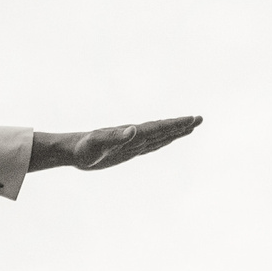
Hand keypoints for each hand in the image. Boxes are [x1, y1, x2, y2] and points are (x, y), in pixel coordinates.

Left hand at [31, 115, 201, 172]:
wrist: (71, 150)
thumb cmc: (83, 148)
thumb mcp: (98, 144)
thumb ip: (116, 137)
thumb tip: (135, 130)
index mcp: (131, 134)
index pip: (158, 128)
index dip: (175, 125)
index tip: (192, 119)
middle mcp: (134, 136)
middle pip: (162, 130)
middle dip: (181, 125)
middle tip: (200, 119)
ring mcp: (131, 144)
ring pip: (158, 137)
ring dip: (174, 132)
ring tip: (190, 126)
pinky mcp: (126, 151)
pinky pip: (148, 146)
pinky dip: (161, 142)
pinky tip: (167, 139)